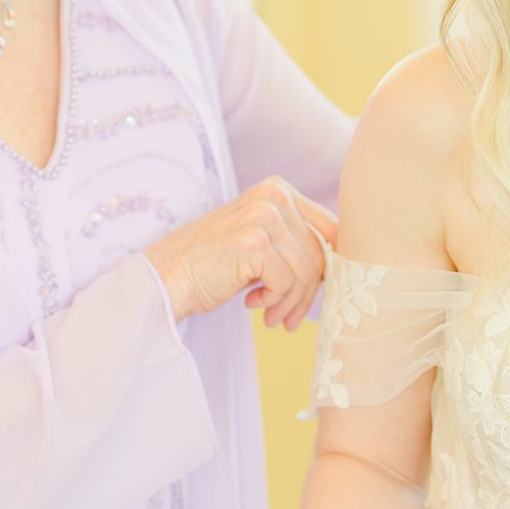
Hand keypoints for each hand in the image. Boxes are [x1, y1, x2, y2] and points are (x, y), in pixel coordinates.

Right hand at [141, 177, 337, 326]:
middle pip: (321, 252)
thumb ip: (297, 244)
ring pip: (307, 271)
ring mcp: (263, 215)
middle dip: (309, 294)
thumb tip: (343, 267)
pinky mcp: (253, 241)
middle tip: (290, 319)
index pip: (330, 230)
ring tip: (273, 318)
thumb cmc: (214, 267)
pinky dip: (274, 302)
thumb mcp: (262, 244)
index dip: (333, 268)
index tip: (318, 295)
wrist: (166, 279)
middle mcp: (274, 195)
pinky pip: (287, 282)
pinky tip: (252, 304)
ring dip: (292, 303)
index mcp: (279, 190)